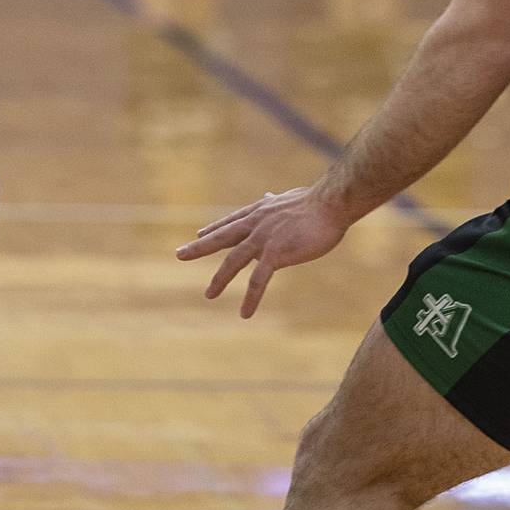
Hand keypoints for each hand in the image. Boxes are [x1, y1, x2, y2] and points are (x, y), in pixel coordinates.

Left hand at [177, 184, 349, 318]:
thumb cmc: (316, 202)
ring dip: (219, 279)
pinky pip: (257, 280)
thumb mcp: (288, 199)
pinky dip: (250, 298)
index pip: (231, 221)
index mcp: (259, 211)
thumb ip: (275, 202)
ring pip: (233, 262)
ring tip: (209, 294)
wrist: (330, 203)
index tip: (199, 233)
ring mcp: (263, 239)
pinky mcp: (275, 254)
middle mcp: (255, 224)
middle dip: (199, 247)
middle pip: (221, 237)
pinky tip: (245, 313)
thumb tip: (268, 196)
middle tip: (179, 254)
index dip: (214, 228)